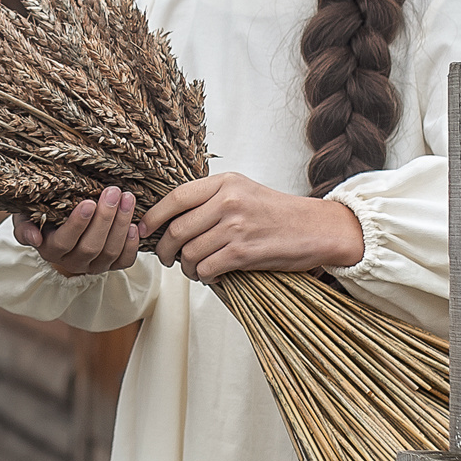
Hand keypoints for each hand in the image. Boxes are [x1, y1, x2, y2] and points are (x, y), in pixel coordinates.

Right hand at [15, 186, 142, 275]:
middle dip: (105, 218)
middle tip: (113, 192)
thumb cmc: (44, 215)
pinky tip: (134, 224)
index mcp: (50, 250)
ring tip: (127, 198)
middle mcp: (72, 262)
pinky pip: (124, 261)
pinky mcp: (111, 266)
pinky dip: (132, 244)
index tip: (88, 202)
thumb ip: (25, 226)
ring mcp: (93, 266)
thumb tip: (35, 238)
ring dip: (121, 224)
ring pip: (110, 251)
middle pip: (91, 247)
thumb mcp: (27, 216)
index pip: (64, 241)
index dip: (77, 224)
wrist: (60, 224)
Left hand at [140, 172, 364, 279]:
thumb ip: (210, 199)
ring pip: (188, 253)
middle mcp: (227, 201)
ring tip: (193, 269)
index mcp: (224, 183)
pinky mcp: (244, 252)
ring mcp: (235, 226)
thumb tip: (169, 218)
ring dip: (185, 267)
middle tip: (168, 259)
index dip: (153, 217)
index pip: (175, 198)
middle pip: (176, 230)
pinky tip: (211, 276)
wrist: (318, 228)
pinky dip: (203, 277)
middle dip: (165, 250)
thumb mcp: (243, 191)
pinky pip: (206, 268)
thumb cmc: (277, 213)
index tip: (142, 230)